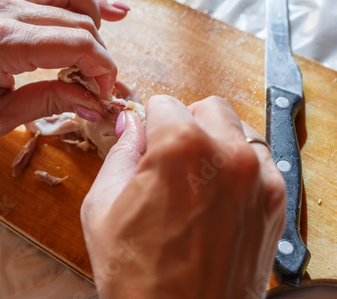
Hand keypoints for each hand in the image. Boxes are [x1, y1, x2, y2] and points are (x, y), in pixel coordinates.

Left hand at [0, 0, 128, 139]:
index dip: (101, 69)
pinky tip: (100, 13)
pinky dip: (79, 0)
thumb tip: (92, 102)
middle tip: (97, 86)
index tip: (103, 94)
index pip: (76, 44)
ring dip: (95, 18)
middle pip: (80, 21)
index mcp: (1, 44)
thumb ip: (47, 103)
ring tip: (102, 49)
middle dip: (101, 55)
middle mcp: (6, 11)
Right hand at [81, 95, 285, 298]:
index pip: (164, 103)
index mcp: (181, 147)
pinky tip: (218, 189)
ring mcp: (258, 178)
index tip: (146, 138)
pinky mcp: (274, 202)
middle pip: (207, 107)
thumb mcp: (103, 206)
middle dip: (184, 123)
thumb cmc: (137, 275)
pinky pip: (259, 159)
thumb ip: (120, 152)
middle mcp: (227, 154)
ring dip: (215, 140)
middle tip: (169, 153)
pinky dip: (239, 163)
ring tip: (196, 172)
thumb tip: (130, 124)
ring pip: (237, 129)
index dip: (149, 121)